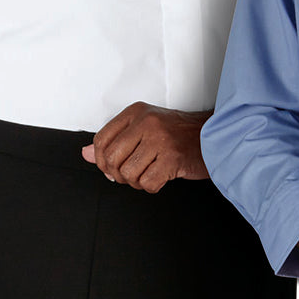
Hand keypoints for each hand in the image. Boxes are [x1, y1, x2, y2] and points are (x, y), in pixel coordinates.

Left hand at [81, 102, 209, 191]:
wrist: (213, 135)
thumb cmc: (179, 133)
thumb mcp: (144, 129)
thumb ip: (114, 141)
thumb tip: (85, 153)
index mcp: (137, 112)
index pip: (101, 140)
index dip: (100, 161)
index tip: (110, 167)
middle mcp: (147, 122)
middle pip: (111, 160)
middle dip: (118, 175)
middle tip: (131, 174)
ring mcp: (160, 140)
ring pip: (128, 174)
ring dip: (136, 182)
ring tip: (149, 173)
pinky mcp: (172, 158)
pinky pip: (147, 183)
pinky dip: (152, 186)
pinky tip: (160, 177)